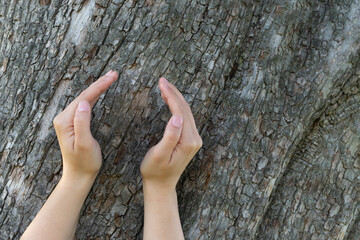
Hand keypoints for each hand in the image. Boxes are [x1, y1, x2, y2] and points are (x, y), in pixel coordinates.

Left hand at [52, 70, 117, 179]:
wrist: (78, 175)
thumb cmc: (84, 162)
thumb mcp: (85, 144)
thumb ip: (82, 123)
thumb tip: (85, 102)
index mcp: (65, 121)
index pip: (84, 98)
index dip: (99, 86)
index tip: (113, 77)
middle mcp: (63, 117)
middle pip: (84, 95)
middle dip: (100, 83)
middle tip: (114, 73)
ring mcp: (67, 120)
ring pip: (84, 98)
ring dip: (97, 88)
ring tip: (110, 78)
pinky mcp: (72, 123)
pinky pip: (85, 106)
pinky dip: (94, 96)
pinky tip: (100, 91)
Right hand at [140, 77, 202, 194]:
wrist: (161, 185)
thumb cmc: (155, 171)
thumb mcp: (159, 155)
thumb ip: (170, 136)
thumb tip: (177, 117)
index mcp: (188, 141)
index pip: (180, 111)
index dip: (171, 95)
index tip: (161, 83)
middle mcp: (195, 138)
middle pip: (185, 109)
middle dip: (174, 92)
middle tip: (162, 80)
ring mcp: (194, 139)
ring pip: (186, 112)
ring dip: (176, 98)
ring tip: (164, 86)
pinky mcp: (190, 140)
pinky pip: (185, 117)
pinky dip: (177, 106)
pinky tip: (169, 100)